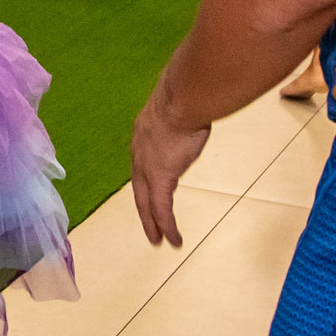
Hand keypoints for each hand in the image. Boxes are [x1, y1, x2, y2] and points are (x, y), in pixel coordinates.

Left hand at [131, 81, 210, 248]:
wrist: (182, 98)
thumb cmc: (185, 94)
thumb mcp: (178, 104)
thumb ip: (182, 112)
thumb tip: (195, 102)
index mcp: (143, 133)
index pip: (142, 162)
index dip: (145, 179)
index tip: (150, 190)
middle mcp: (139, 152)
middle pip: (139, 188)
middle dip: (144, 208)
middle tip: (149, 225)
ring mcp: (148, 168)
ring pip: (147, 202)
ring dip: (153, 222)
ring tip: (158, 238)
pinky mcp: (161, 179)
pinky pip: (162, 209)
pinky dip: (167, 226)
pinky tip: (173, 240)